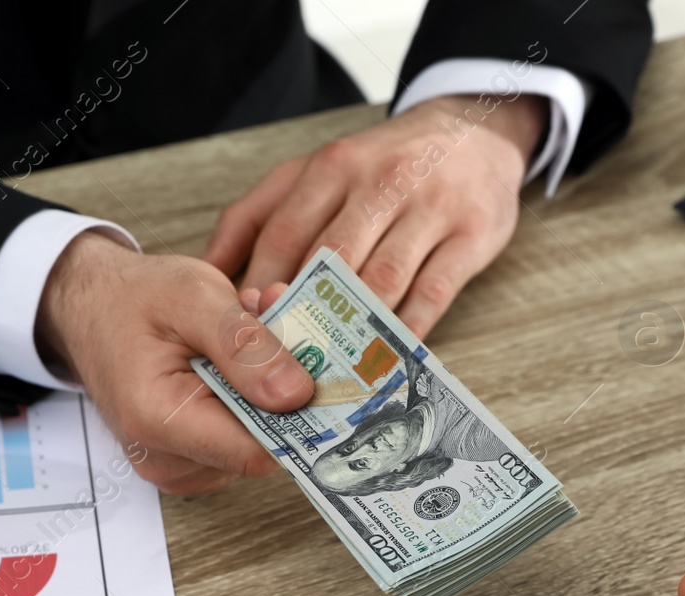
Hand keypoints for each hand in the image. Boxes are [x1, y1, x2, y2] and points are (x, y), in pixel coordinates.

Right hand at [35, 231, 313, 494]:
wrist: (89, 308)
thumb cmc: (131, 299)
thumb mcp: (192, 297)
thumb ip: (245, 346)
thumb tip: (297, 395)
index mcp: (158, 420)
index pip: (256, 449)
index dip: (297, 415)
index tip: (318, 369)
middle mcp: (166, 459)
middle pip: (261, 446)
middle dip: (280, 389)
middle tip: (276, 326)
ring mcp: (178, 466)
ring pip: (256, 441)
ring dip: (266, 389)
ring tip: (246, 335)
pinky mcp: (190, 460)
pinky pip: (240, 438)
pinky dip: (250, 399)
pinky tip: (236, 360)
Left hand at [204, 93, 546, 336]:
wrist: (476, 132)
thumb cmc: (385, 166)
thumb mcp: (318, 171)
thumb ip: (260, 212)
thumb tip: (208, 269)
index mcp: (332, 167)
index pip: (284, 233)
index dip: (260, 287)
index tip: (243, 331)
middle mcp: (379, 182)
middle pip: (330, 259)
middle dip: (303, 315)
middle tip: (282, 363)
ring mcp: (429, 208)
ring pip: (382, 279)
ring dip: (354, 331)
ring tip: (329, 374)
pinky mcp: (471, 235)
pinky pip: (433, 292)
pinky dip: (408, 332)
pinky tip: (388, 360)